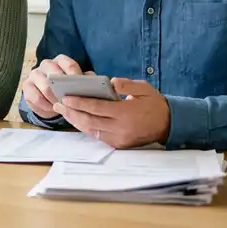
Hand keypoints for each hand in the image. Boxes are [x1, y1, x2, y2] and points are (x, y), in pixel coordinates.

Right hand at [21, 54, 91, 118]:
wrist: (49, 98)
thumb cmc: (67, 89)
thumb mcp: (78, 84)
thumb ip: (85, 81)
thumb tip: (93, 82)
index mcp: (61, 60)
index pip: (69, 64)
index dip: (76, 76)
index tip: (81, 86)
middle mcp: (46, 64)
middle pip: (55, 75)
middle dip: (64, 90)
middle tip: (72, 101)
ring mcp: (34, 74)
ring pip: (45, 87)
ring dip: (55, 99)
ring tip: (63, 107)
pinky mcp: (26, 86)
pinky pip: (36, 98)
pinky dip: (46, 106)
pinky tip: (52, 110)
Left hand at [54, 78, 170, 148]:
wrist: (168, 124)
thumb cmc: (154, 103)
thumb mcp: (143, 88)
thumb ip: (126, 84)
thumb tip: (111, 82)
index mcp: (125, 113)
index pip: (96, 108)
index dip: (79, 103)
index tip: (66, 98)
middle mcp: (120, 128)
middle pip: (89, 121)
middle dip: (71, 112)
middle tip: (58, 104)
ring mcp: (119, 139)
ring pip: (91, 130)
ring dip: (75, 121)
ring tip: (63, 111)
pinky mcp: (119, 145)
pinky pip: (98, 136)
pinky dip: (86, 128)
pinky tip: (77, 120)